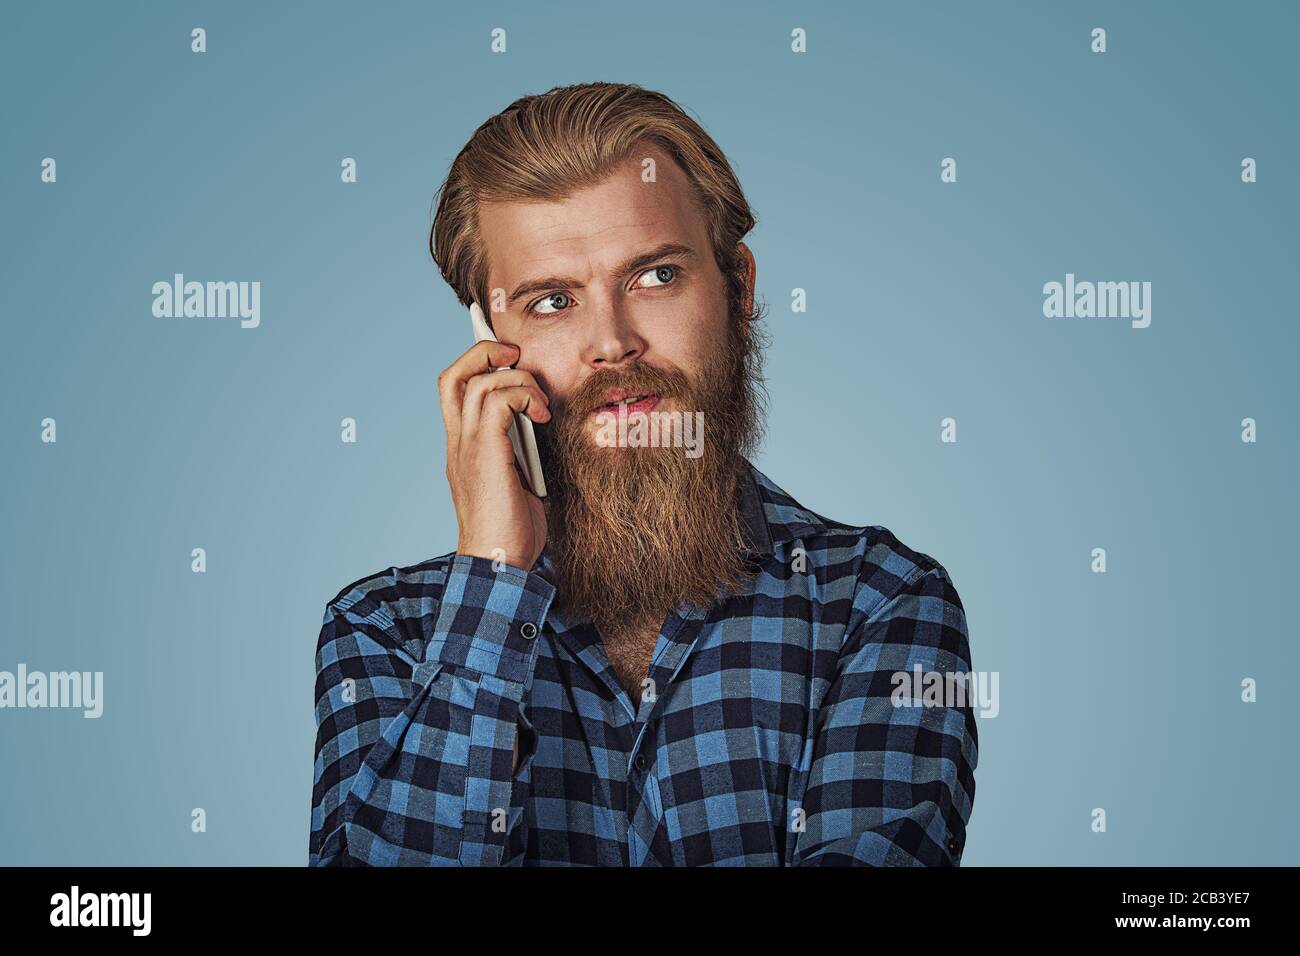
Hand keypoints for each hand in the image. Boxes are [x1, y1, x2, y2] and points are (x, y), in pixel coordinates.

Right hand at [438, 339, 549, 571]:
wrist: (498, 566)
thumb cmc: (512, 533)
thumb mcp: (519, 481)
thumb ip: (521, 451)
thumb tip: (544, 426)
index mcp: (462, 448)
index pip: (454, 390)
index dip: (476, 365)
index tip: (511, 362)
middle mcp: (457, 443)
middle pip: (453, 374)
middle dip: (484, 352)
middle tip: (516, 357)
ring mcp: (466, 447)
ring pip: (477, 380)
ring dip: (517, 379)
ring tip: (541, 404)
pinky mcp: (484, 453)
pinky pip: (496, 400)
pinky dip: (523, 396)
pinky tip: (542, 416)